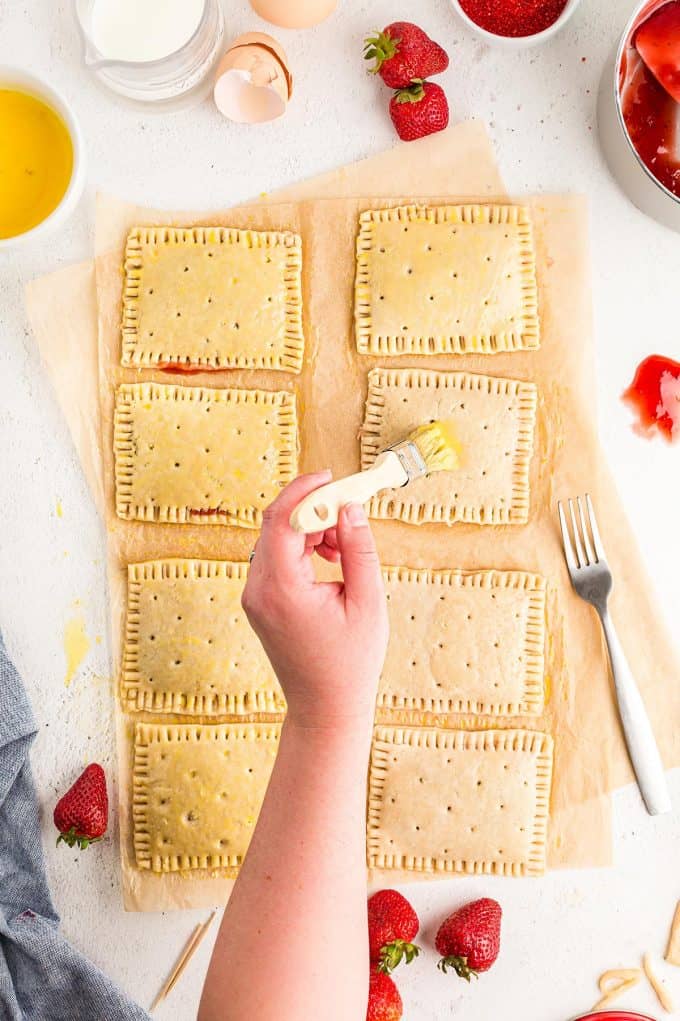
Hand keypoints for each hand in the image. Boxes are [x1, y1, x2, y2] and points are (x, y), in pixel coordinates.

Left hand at [242, 472, 388, 729]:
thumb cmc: (350, 663)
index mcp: (282, 590)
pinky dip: (301, 548)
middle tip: (348, 508)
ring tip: (343, 547)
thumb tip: (351, 507)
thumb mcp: (368, 603)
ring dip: (309, 530)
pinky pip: (275, 558)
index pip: (281, 521)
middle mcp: (258, 590)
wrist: (324, 708)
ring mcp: (254, 597)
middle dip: (312, 509)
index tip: (330, 478)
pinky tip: (329, 560)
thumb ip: (359, 550)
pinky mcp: (259, 602)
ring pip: (275, 540)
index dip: (304, 491)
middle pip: (276, 526)